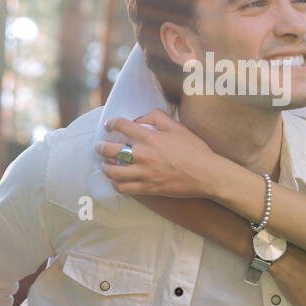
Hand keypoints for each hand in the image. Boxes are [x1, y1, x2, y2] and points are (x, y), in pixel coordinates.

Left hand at [98, 110, 225, 199]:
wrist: (206, 174)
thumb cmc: (194, 149)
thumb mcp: (177, 127)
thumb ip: (157, 117)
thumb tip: (140, 118)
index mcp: (150, 137)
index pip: (122, 125)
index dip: (111, 123)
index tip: (110, 125)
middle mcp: (143, 155)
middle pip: (110, 150)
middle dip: (101, 147)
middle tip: (99, 146)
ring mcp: (144, 173)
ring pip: (113, 171)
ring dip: (106, 166)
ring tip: (106, 164)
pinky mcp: (148, 188)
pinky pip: (124, 188)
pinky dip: (117, 184)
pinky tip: (117, 181)